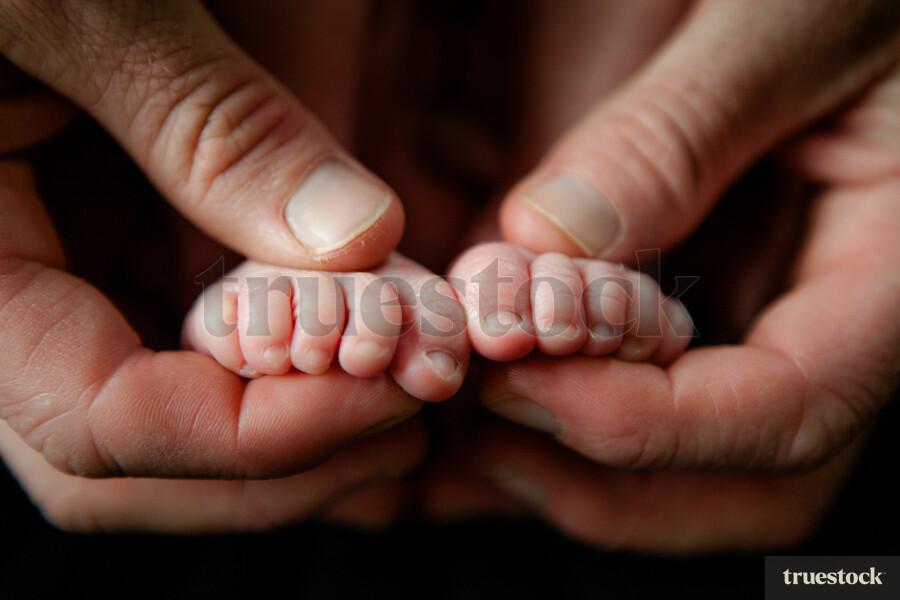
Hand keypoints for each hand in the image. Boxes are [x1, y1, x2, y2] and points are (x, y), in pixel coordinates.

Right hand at [0, 0, 416, 530]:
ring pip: (173, 416)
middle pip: (140, 459)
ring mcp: (63, 280)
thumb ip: (207, 123)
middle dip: (287, 461)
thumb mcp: (88, 7)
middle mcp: (9, 301)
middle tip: (412, 416)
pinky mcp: (110, 246)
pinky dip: (284, 358)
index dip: (255, 436)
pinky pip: (192, 341)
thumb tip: (357, 239)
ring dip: (299, 426)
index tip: (386, 394)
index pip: (100, 426)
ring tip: (407, 387)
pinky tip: (364, 336)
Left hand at [428, 0, 899, 549]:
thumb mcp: (784, 24)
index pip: (791, 406)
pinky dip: (580, 421)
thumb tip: (550, 244)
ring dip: (586, 471)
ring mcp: (789, 323)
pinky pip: (670, 400)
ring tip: (471, 433)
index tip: (521, 383)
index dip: (649, 422)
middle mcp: (846, 323)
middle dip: (609, 478)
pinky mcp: (738, 304)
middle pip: (750, 480)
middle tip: (483, 428)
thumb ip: (681, 130)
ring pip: (708, 466)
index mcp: (896, 273)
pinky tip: (501, 395)